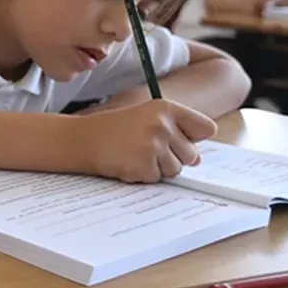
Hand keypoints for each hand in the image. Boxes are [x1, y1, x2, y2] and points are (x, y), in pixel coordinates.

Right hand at [77, 100, 216, 182]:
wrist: (80, 138)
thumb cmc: (112, 130)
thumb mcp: (145, 120)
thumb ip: (175, 134)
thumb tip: (197, 159)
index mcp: (166, 108)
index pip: (207, 128)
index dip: (194, 138)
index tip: (179, 140)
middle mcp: (163, 124)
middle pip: (191, 154)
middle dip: (172, 157)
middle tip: (144, 148)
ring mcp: (153, 145)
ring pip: (175, 170)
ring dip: (156, 168)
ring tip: (134, 154)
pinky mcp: (143, 164)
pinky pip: (156, 179)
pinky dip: (142, 176)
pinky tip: (126, 163)